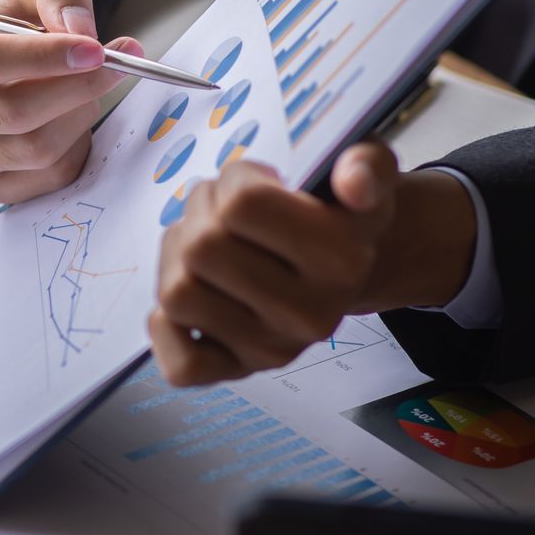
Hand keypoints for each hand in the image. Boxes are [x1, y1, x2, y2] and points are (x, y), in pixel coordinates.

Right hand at [0, 0, 142, 202]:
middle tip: (114, 63)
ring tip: (84, 84)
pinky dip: (76, 143)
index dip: (42, 57)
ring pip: (35, 147)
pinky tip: (71, 115)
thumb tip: (80, 31)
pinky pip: (49, 175)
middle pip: (10, 112)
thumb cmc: (8, 15)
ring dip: (78, 112)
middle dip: (74, 87)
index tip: (94, 49)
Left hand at [149, 143, 476, 384]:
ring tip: (207, 245)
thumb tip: (352, 180)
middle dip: (201, 212)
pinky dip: (166, 326)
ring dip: (176, 257)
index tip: (257, 183)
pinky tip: (194, 291)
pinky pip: (179, 365)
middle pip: (201, 247)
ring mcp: (272, 349)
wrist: (343, 269)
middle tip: (224, 211)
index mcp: (341, 260)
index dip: (236, 179)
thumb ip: (368, 164)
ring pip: (177, 294)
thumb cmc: (338, 213)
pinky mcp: (238, 370)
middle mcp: (309, 315)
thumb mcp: (368, 172)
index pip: (243, 203)